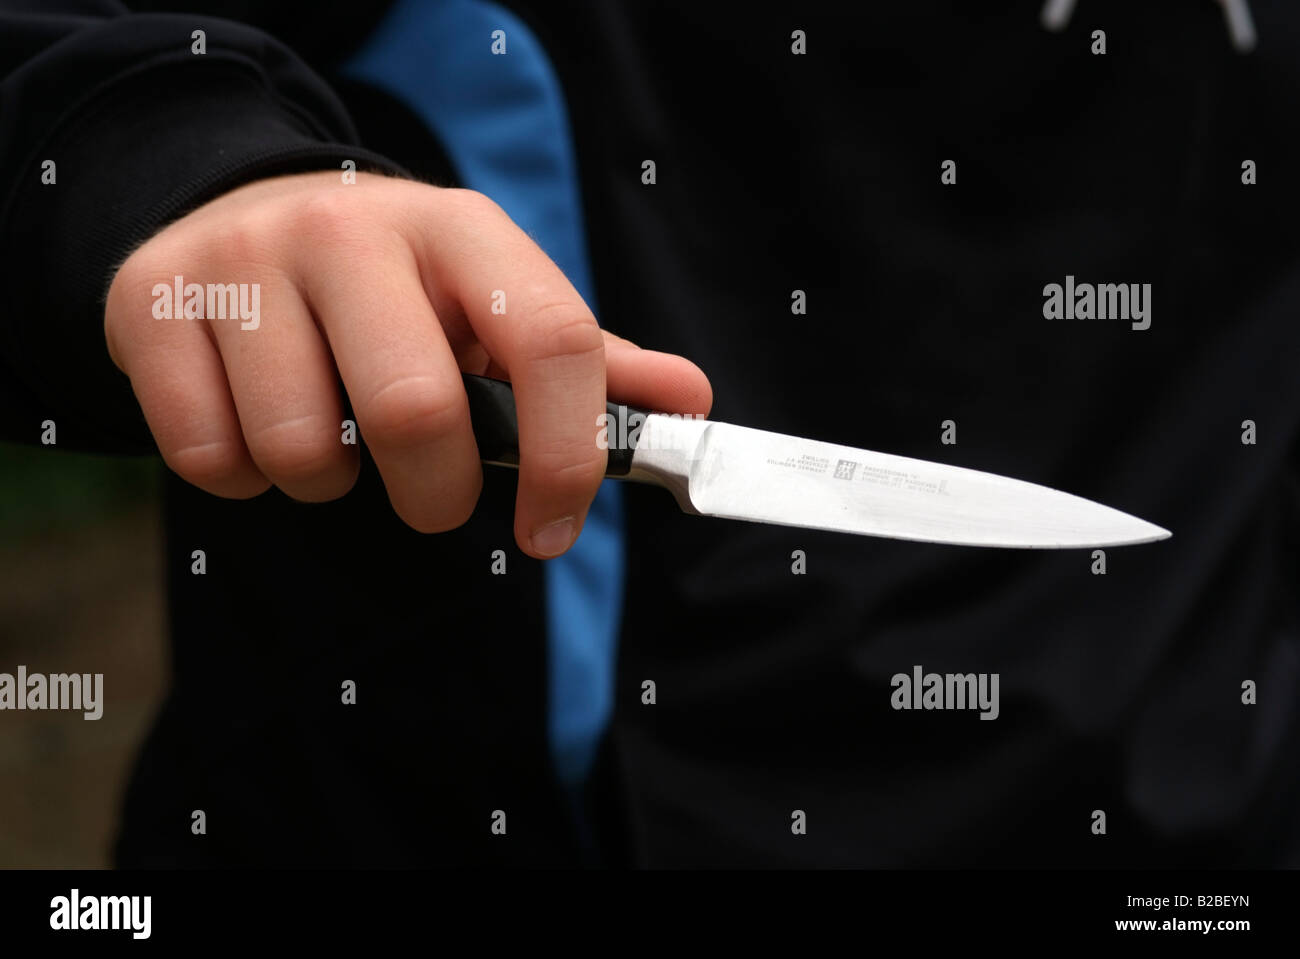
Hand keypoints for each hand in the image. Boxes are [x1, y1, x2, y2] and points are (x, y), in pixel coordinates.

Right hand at [105, 171, 710, 556]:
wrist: (247, 214)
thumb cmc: (399, 288)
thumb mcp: (494, 303)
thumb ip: (587, 363)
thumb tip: (689, 402)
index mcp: (464, 231)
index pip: (552, 341)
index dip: (566, 456)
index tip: (551, 528)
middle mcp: (354, 230)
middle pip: (416, 410)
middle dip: (433, 494)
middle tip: (430, 494)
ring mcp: (244, 260)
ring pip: (300, 447)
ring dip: (327, 482)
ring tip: (330, 436)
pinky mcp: (152, 302)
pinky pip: (209, 458)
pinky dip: (245, 477)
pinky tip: (256, 423)